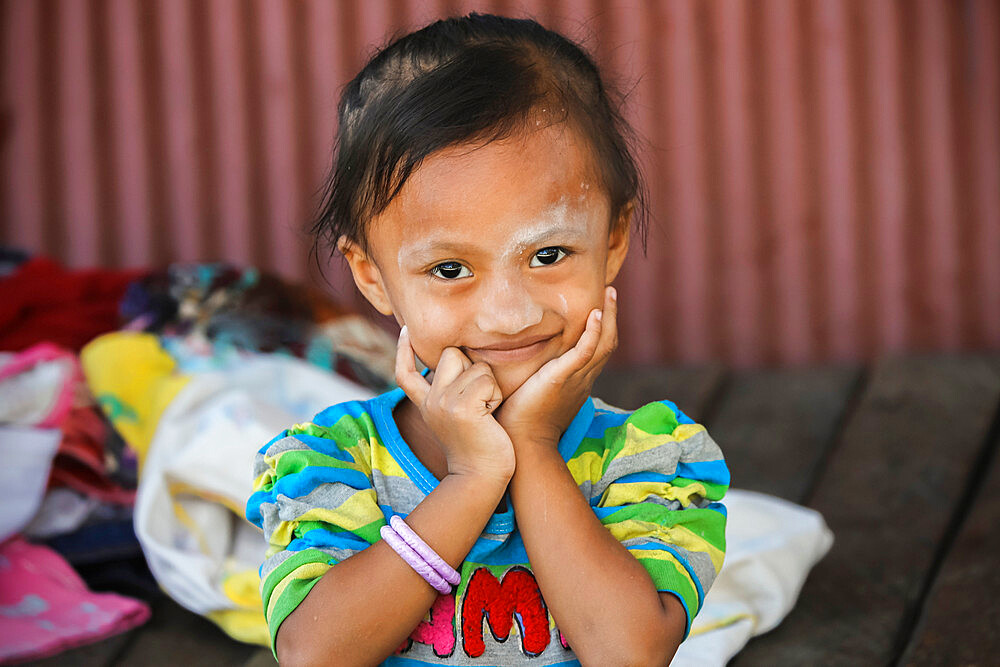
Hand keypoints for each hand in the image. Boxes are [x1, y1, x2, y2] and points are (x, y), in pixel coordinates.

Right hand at [395, 326, 515, 480]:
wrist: (481, 477)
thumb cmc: (480, 446)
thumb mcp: (457, 416)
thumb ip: (452, 391)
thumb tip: (460, 358)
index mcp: (427, 404)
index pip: (405, 373)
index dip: (403, 351)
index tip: (406, 331)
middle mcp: (431, 401)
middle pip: (451, 354)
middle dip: (473, 367)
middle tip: (480, 398)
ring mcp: (445, 403)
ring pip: (475, 366)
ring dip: (490, 384)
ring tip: (487, 410)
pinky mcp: (463, 408)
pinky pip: (487, 380)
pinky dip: (496, 395)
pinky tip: (491, 416)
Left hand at [496, 286, 617, 446]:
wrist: (522, 442)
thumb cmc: (522, 421)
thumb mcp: (537, 393)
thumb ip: (539, 377)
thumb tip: (527, 364)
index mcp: (578, 382)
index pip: (597, 351)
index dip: (603, 329)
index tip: (601, 308)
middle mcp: (583, 379)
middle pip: (607, 343)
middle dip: (612, 316)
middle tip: (611, 292)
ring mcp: (576, 379)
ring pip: (603, 344)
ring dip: (608, 317)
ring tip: (609, 294)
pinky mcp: (562, 379)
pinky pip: (585, 353)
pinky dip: (593, 333)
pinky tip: (596, 314)